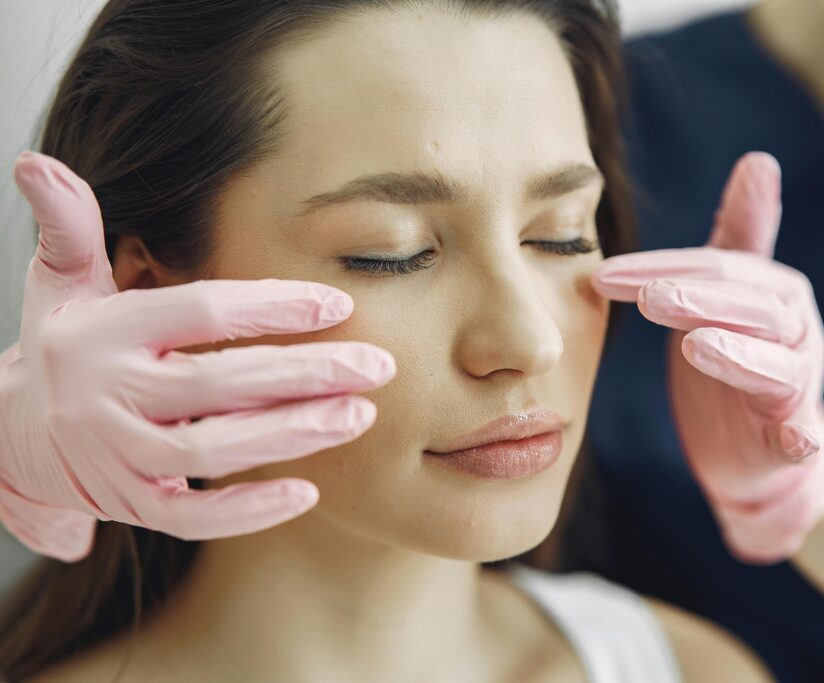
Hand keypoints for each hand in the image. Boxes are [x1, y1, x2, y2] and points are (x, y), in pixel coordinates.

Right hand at [0, 152, 395, 561]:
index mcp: (105, 332)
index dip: (270, 306)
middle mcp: (109, 393)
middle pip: (216, 384)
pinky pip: (189, 517)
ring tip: (360, 415)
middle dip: (303, 373)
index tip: (339, 302)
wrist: (8, 437)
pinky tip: (307, 493)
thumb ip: (70, 227)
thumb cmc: (66, 347)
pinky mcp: (129, 503)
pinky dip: (245, 511)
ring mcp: (117, 455)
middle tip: (377, 366)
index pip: (199, 312)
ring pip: (210, 450)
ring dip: (289, 435)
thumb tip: (38, 162)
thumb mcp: (61, 284)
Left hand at [591, 153, 823, 562]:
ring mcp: (798, 385)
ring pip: (776, 366)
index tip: (603, 275)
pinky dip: (803, 437)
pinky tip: (795, 439)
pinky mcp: (795, 438)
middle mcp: (793, 330)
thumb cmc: (737, 354)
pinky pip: (804, 436)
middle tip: (651, 298)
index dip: (659, 269)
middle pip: (749, 308)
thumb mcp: (728, 293)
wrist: (756, 445)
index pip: (715, 268)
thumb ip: (738, 234)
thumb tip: (760, 159)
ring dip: (739, 356)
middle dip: (699, 301)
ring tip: (698, 347)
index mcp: (772, 290)